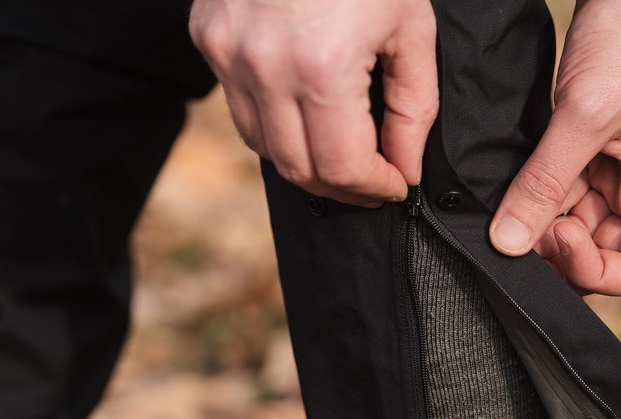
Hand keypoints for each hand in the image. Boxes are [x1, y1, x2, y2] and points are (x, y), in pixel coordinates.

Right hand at [190, 0, 438, 205]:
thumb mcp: (411, 28)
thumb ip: (414, 109)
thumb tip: (404, 168)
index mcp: (321, 64)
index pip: (342, 166)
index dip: (375, 187)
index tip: (395, 185)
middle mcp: (262, 66)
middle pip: (299, 170)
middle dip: (343, 188)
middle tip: (373, 181)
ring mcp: (226, 52)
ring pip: (264, 148)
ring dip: (308, 163)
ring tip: (344, 154)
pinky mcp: (206, 36)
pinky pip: (241, 109)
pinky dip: (277, 126)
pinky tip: (308, 115)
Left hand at [489, 0, 620, 296]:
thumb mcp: (587, 114)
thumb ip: (545, 183)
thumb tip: (508, 243)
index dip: (598, 273)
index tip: (560, 239)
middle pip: (602, 254)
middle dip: (559, 249)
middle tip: (520, 224)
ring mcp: (617, 174)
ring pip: (574, 226)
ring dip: (540, 223)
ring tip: (513, 200)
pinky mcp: (589, 154)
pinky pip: (560, 193)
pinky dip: (534, 196)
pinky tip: (512, 186)